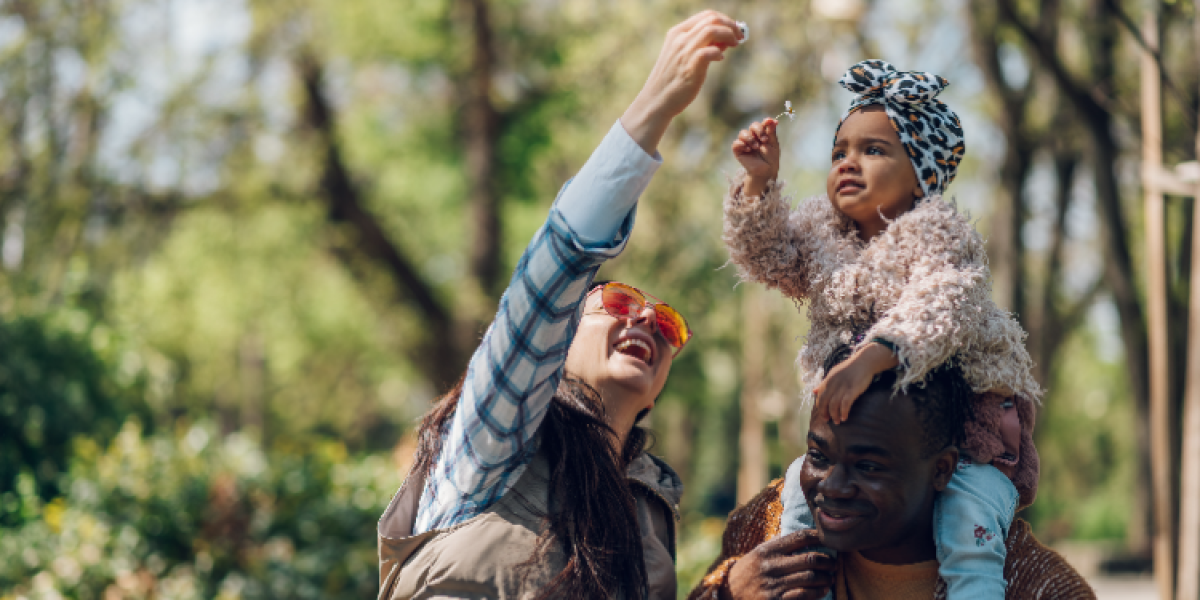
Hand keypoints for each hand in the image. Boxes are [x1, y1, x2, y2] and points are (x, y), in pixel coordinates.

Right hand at [621, 11, 741, 154]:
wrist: (656, 100)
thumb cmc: (672, 80)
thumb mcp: (683, 56)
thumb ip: (701, 46)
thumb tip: (724, 40)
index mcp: (677, 32)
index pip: (706, 15)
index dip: (725, 20)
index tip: (734, 29)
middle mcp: (680, 38)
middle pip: (712, 19)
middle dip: (731, 25)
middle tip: (739, 36)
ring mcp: (684, 51)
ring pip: (712, 30)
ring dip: (729, 35)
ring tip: (735, 44)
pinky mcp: (690, 66)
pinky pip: (710, 51)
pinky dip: (719, 52)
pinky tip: (720, 59)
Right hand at [723, 529, 835, 599]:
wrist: (728, 595)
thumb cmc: (748, 572)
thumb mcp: (758, 554)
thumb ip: (779, 546)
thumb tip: (807, 537)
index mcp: (768, 550)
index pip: (800, 537)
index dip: (819, 537)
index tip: (828, 540)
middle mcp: (771, 565)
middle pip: (810, 558)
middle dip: (828, 561)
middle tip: (834, 563)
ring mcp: (774, 584)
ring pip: (811, 577)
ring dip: (826, 577)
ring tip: (830, 577)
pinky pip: (804, 595)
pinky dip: (818, 592)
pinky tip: (822, 590)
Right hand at [733, 118, 780, 197]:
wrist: (765, 171)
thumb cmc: (771, 158)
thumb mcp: (773, 144)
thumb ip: (771, 132)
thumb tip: (773, 120)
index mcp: (762, 134)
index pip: (762, 124)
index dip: (765, 122)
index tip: (769, 121)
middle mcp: (753, 137)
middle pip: (752, 126)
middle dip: (758, 130)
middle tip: (764, 140)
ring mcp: (745, 143)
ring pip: (743, 133)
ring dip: (750, 139)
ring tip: (756, 147)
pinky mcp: (738, 151)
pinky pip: (736, 143)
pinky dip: (742, 145)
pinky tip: (749, 150)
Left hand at [814, 342, 898, 424]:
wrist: (865, 361)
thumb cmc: (850, 368)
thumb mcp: (834, 374)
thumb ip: (823, 383)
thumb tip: (813, 391)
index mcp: (828, 379)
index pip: (820, 395)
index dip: (820, 406)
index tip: (823, 414)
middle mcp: (833, 383)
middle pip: (824, 401)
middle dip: (824, 412)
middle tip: (828, 420)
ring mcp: (843, 386)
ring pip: (834, 404)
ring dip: (834, 415)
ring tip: (837, 421)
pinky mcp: (853, 389)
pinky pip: (845, 403)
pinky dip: (843, 412)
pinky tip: (844, 417)